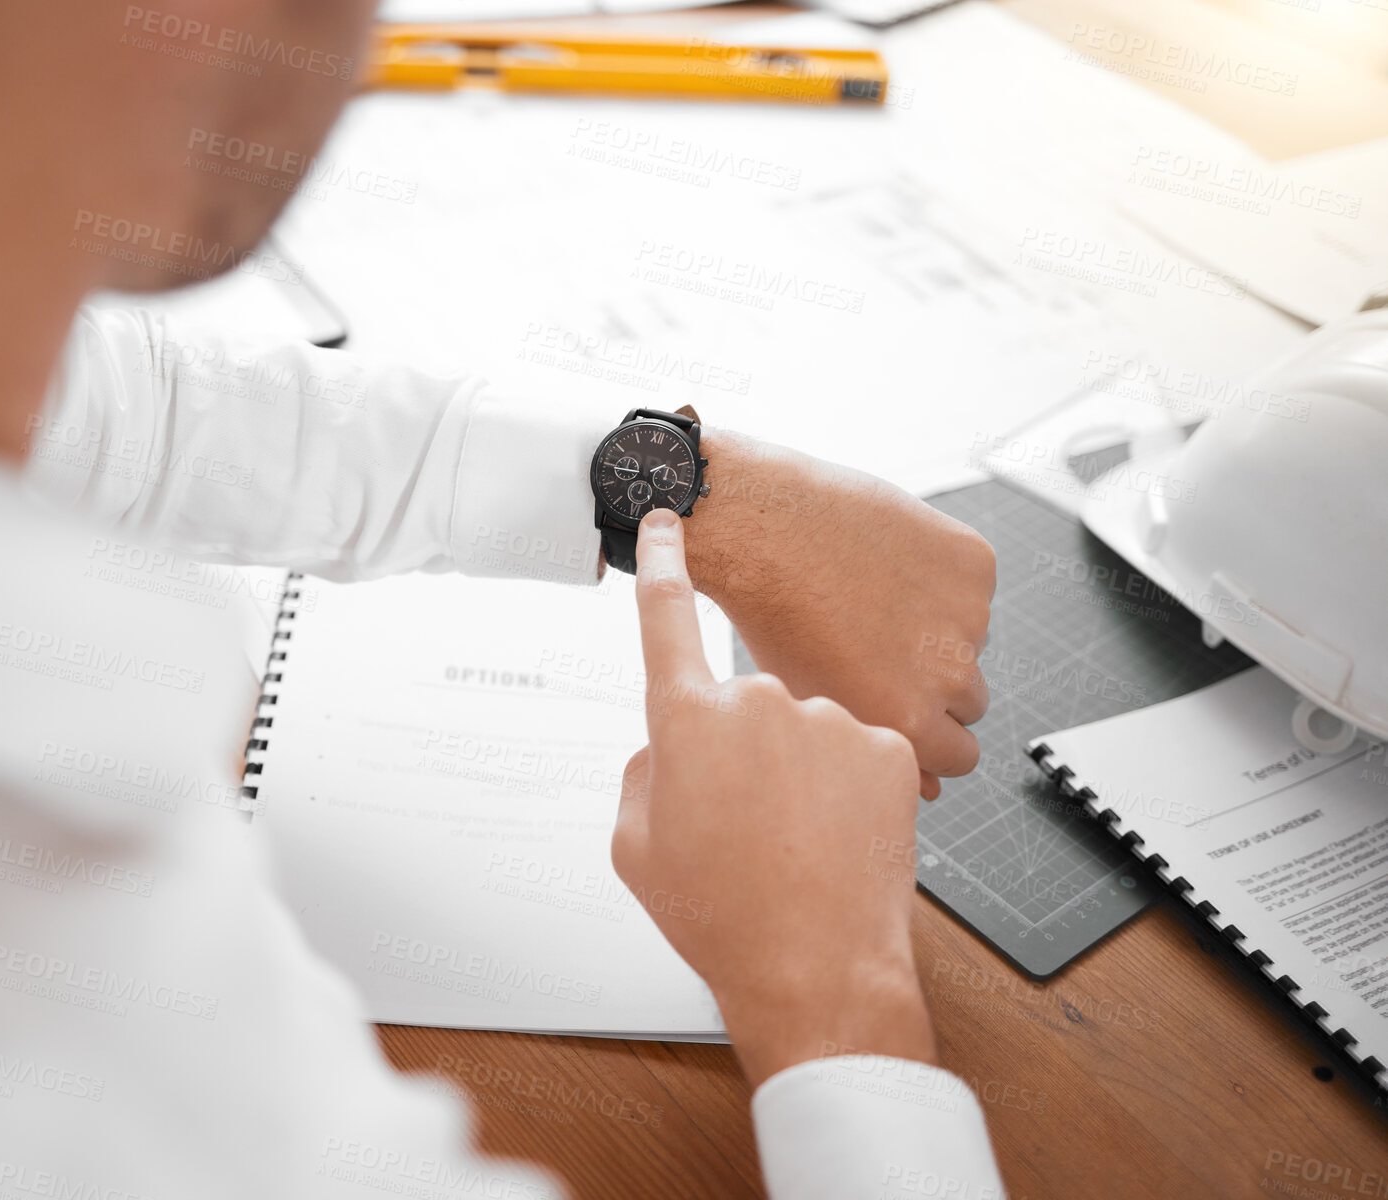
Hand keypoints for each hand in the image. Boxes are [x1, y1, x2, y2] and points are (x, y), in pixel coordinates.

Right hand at [614, 508, 936, 1087]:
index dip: (661, 561)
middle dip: (740, 749)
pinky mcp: (886, 748)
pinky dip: (845, 787)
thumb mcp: (636, 848)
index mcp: (688, 720)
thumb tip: (669, 746)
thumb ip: (643, 773)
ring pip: (804, 729)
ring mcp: (830, 721)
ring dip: (797, 771)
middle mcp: (760, 703)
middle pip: (742, 702)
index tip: (666, 519)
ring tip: (791, 841)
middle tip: (740, 820)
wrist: (816, 969)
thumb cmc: (722, 915)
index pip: (664, 616)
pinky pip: (855, 751)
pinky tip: (834, 835)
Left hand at [682, 431, 995, 798]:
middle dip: (938, 684)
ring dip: (938, 627)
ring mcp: (969, 615)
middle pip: (971, 700)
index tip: (909, 709)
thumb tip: (931, 787)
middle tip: (884, 649)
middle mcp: (949, 676)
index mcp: (910, 722)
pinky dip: (940, 575)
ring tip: (874, 600)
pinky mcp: (974, 563)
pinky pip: (971, 585)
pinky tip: (886, 562)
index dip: (933, 736)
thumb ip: (875, 748)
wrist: (764, 528)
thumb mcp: (814, 703)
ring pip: (971, 640)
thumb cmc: (775, 614)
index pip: (963, 757)